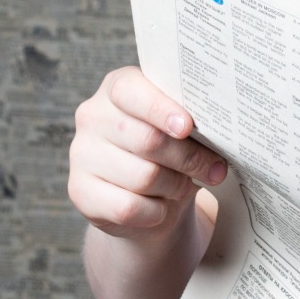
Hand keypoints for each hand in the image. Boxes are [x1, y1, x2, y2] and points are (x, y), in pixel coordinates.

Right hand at [69, 66, 226, 249]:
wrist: (148, 197)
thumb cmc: (170, 150)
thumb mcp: (180, 127)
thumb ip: (191, 120)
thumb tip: (219, 132)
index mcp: (117, 88)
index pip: (131, 91)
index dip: (162, 110)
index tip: (188, 127)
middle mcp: (92, 116)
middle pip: (148, 140)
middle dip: (189, 158)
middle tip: (213, 168)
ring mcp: (81, 155)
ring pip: (143, 176)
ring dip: (175, 186)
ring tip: (184, 184)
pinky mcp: (80, 192)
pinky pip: (129, 207)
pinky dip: (156, 211)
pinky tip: (161, 206)